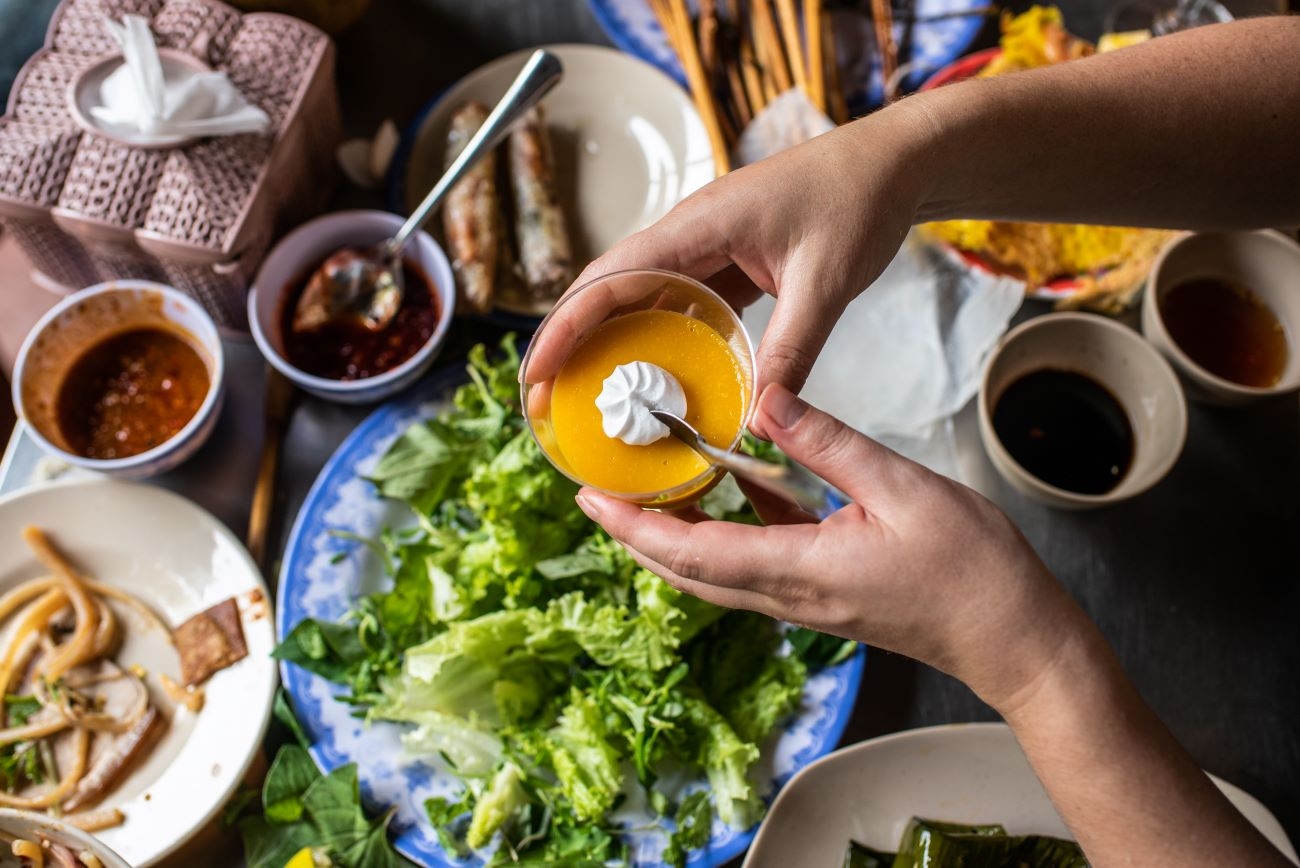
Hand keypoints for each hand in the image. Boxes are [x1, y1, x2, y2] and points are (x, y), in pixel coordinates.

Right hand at [524, 107, 939, 412]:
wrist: (892, 164)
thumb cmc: (858, 198)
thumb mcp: (826, 281)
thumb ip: (791, 350)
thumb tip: (760, 417)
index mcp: (699, 224)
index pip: (611, 276)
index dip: (566, 325)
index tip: (538, 372)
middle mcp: (690, 233)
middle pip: (609, 289)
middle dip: (571, 342)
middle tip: (546, 401)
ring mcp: (705, 247)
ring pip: (639, 298)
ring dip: (610, 343)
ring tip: (588, 397)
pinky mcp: (726, 261)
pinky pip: (678, 303)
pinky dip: (659, 339)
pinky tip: (656, 377)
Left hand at [574, 383, 1088, 712]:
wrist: (1013, 638)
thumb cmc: (971, 570)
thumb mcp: (900, 488)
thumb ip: (827, 442)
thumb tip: (766, 399)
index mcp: (799, 569)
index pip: (694, 551)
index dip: (635, 526)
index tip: (592, 498)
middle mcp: (789, 595)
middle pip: (689, 571)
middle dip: (636, 534)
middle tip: (598, 493)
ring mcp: (804, 601)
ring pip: (716, 572)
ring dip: (674, 537)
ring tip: (649, 489)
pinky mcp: (822, 596)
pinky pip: (756, 566)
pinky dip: (726, 534)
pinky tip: (734, 491)